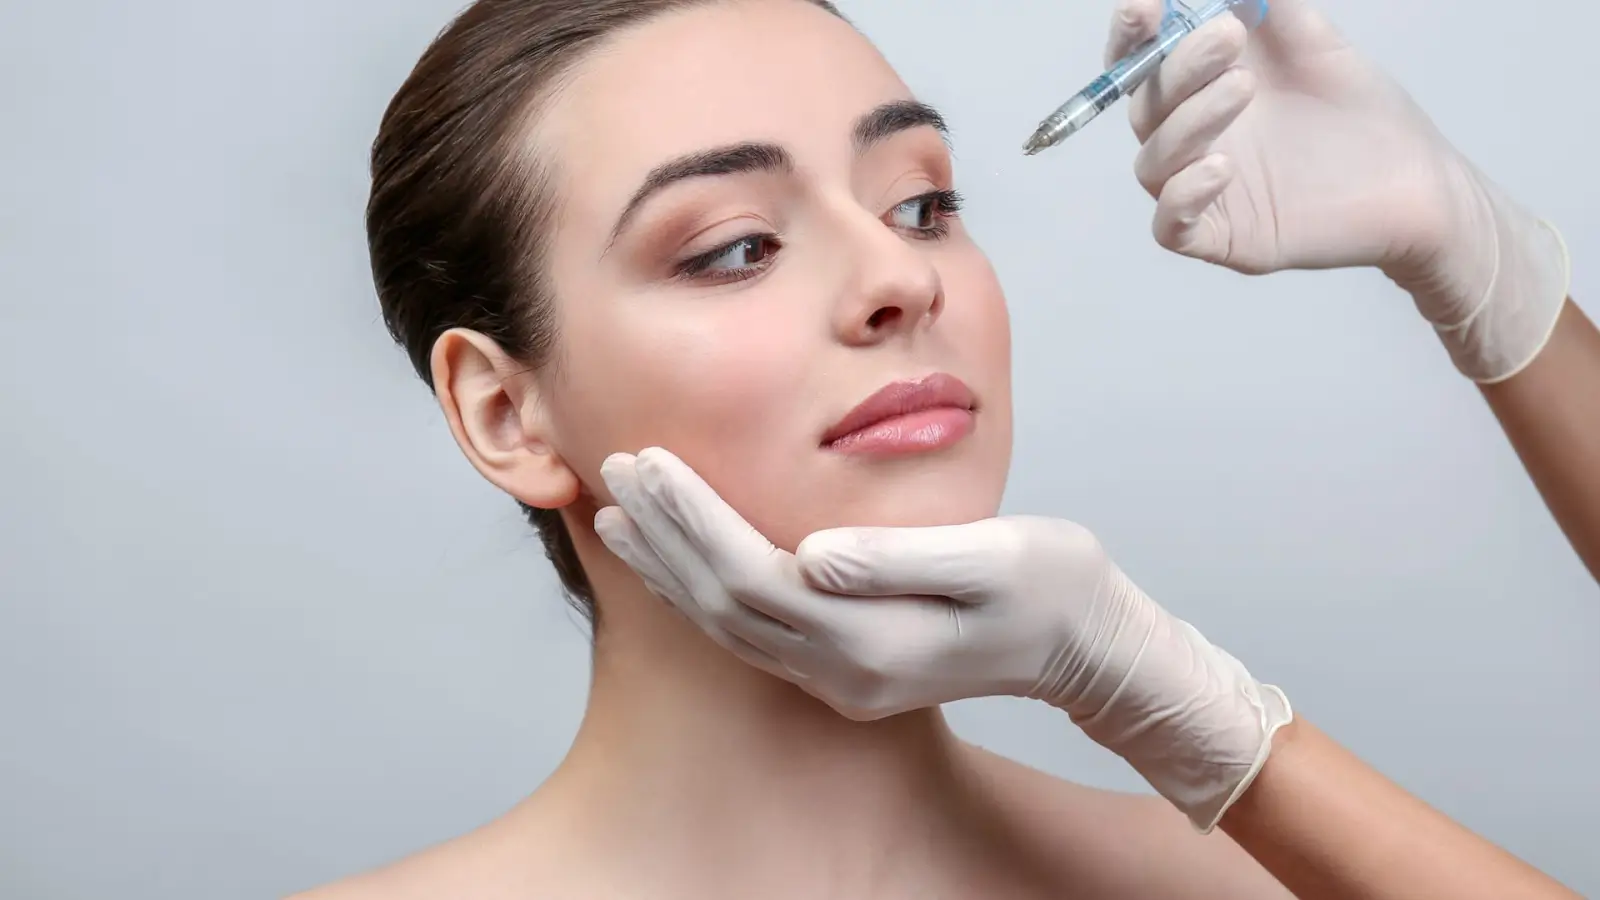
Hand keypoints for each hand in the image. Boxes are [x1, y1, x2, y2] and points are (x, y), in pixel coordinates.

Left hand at [596, 447, 1291, 831]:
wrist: (1087, 646)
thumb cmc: (1052, 584)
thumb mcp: (995, 557)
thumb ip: (900, 558)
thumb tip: (815, 554)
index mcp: (874, 639)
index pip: (752, 576)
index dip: (693, 519)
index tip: (648, 459)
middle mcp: (844, 672)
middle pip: (724, 605)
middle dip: (665, 536)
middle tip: (611, 468)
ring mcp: (841, 681)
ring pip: (728, 627)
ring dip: (671, 568)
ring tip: (621, 512)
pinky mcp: (846, 671)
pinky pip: (752, 634)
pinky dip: (702, 592)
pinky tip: (678, 559)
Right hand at [1118, 0, 1569, 381]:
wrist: (1419, 182)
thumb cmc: (1364, 118)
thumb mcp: (1315, 43)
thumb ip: (1271, 7)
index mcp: (1202, 89)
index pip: (1142, 62)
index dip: (1132, 35)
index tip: (1148, 6)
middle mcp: (1194, 140)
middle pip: (1145, 107)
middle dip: (1178, 67)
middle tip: (1228, 34)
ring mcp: (1202, 191)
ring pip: (1153, 162)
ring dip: (1186, 122)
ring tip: (1243, 87)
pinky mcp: (1221, 239)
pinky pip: (1171, 227)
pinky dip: (1183, 196)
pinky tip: (1222, 169)